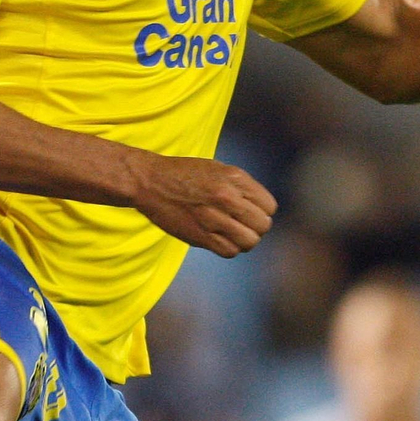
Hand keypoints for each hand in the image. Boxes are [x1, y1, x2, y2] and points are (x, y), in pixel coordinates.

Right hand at [130, 153, 275, 257]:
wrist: (150, 181)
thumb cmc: (183, 174)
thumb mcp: (217, 169)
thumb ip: (240, 186)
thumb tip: (260, 208)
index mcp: (235, 178)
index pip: (269, 206)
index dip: (263, 211)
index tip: (251, 212)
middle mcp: (227, 197)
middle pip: (262, 225)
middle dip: (256, 228)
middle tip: (243, 225)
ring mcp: (213, 217)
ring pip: (249, 242)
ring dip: (244, 241)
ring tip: (234, 235)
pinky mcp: (200, 235)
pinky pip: (229, 251)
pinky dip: (230, 249)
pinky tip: (221, 240)